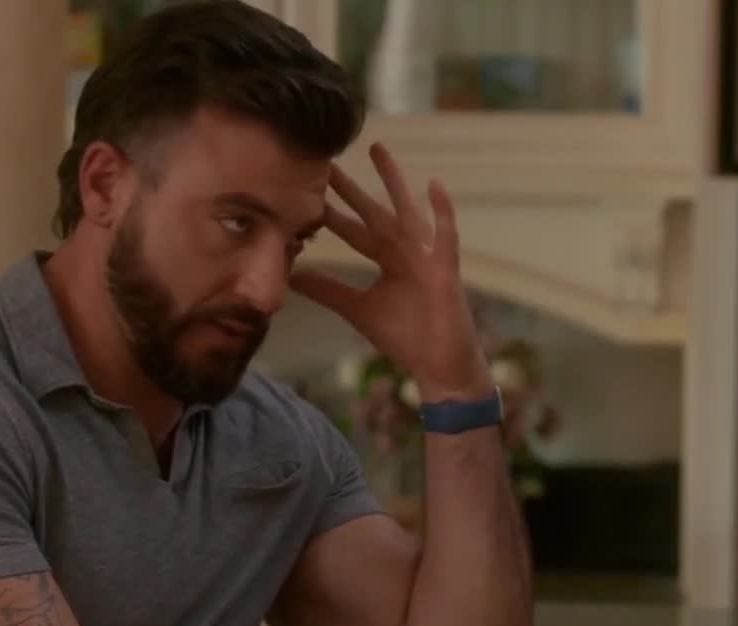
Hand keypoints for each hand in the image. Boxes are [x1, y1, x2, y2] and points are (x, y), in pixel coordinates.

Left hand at [290, 143, 489, 401]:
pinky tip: (434, 185)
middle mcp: (403, 250)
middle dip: (350, 189)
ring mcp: (425, 255)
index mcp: (385, 259)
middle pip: (371, 212)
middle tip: (327, 159)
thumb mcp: (358, 310)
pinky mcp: (444, 267)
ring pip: (405, 210)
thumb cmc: (406, 336)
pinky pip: (445, 234)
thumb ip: (328, 290)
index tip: (306, 189)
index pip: (351, 230)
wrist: (439, 364)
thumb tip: (293, 277)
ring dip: (392, 181)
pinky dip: (442, 211)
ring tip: (377, 149)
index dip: (330, 211)